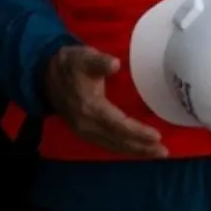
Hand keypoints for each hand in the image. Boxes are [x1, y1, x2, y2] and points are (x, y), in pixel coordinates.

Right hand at [44, 45, 166, 157]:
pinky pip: (106, 144)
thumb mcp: (85, 57)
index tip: (157, 136)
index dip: (137, 131)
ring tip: (156, 153)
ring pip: (112, 145)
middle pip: (118, 140)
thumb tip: (115, 64)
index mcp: (90, 108)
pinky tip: (137, 149)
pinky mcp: (84, 132)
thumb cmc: (72, 64)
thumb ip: (100, 61)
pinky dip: (123, 148)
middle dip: (141, 147)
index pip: (118, 124)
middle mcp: (87, 124)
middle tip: (164, 152)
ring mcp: (84, 131)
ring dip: (134, 151)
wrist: (46, 75)